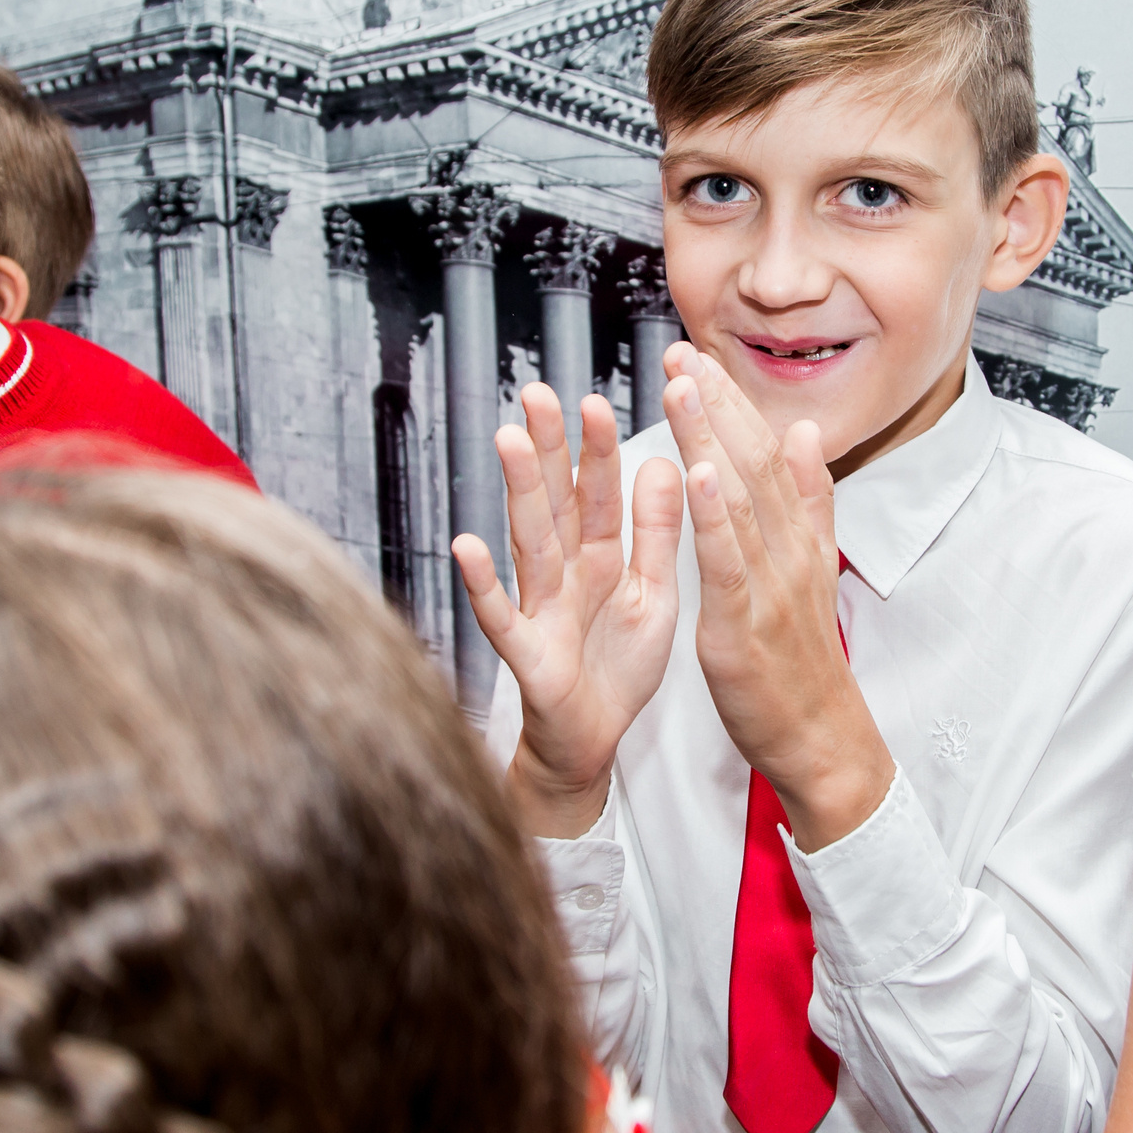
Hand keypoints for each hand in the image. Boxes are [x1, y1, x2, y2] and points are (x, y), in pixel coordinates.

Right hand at [453, 385, 681, 838]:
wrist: (594, 740)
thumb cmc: (618, 664)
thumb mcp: (654, 592)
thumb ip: (656, 534)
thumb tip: (666, 462)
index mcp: (600, 558)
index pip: (600, 494)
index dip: (598, 450)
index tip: (596, 398)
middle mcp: (564, 574)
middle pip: (555, 503)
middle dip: (549, 450)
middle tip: (539, 392)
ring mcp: (540, 610)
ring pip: (528, 543)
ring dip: (518, 493)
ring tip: (509, 441)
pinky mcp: (527, 654)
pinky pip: (501, 616)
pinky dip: (483, 584)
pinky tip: (467, 546)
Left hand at [662, 344, 894, 851]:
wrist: (822, 738)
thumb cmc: (803, 663)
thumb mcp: (812, 570)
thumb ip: (811, 501)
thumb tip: (809, 433)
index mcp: (799, 537)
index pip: (768, 453)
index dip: (734, 402)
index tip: (701, 357)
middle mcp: (789, 550)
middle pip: (755, 462)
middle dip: (717, 402)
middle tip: (682, 351)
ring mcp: (771, 584)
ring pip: (741, 498)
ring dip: (710, 437)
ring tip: (683, 386)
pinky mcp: (745, 624)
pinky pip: (728, 560)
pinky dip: (713, 513)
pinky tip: (696, 471)